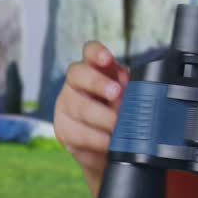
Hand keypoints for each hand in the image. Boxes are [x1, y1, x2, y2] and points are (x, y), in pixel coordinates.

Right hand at [53, 41, 128, 172]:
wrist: (108, 146)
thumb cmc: (121, 113)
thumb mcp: (130, 97)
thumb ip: (130, 90)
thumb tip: (133, 92)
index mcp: (95, 68)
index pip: (90, 52)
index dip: (96, 52)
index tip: (107, 59)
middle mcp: (76, 83)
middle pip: (78, 75)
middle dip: (98, 83)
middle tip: (117, 94)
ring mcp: (66, 106)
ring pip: (78, 107)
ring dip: (101, 117)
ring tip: (118, 126)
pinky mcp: (64, 130)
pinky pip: (77, 134)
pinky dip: (96, 140)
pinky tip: (108, 143)